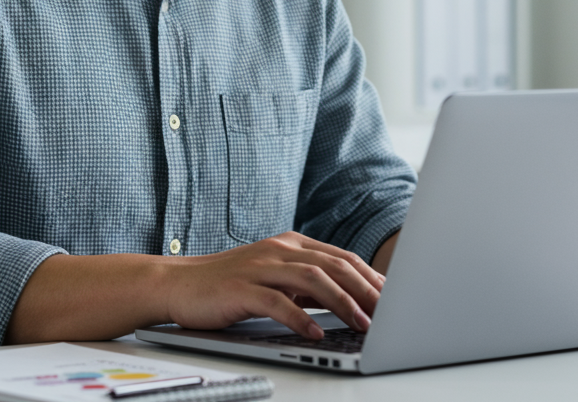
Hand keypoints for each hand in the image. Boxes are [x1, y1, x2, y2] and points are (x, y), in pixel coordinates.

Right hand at [161, 231, 384, 339]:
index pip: (341, 257)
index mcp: (290, 244)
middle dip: (366, 289)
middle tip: (390, 313)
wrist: (181, 283)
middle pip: (333, 264)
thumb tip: (349, 301)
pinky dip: (300, 318)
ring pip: (312, 278)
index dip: (370, 277)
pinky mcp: (242, 287)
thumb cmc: (231, 285)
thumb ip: (308, 285)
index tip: (395, 298)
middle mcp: (279, 249)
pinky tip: (315, 333)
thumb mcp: (275, 279)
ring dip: (342, 302)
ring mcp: (260, 266)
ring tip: (362, 323)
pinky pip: (277, 302)